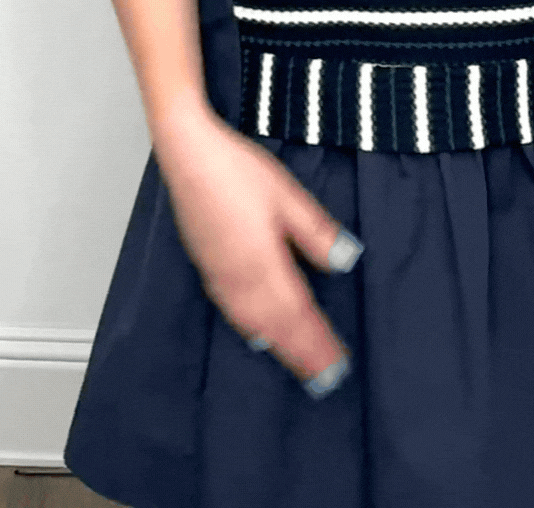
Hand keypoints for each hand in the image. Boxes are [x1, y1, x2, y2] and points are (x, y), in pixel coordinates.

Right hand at [152, 106, 358, 392]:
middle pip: (276, 327)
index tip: (338, 365)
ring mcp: (220, 275)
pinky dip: (251, 330)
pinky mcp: (207, 267)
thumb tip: (345, 260)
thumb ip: (315, 232)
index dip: (319, 343)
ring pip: (252, 324)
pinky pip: (233, 312)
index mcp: (264, 264)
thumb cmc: (237, 170)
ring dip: (278, 346)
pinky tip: (255, 332)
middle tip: (325, 378)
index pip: (299, 314)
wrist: (188, 155)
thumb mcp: (288, 195)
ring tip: (297, 364)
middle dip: (302, 354)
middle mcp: (241, 279)